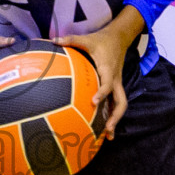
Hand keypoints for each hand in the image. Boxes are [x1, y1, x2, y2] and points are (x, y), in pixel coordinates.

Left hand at [55, 7, 144, 139]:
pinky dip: (112, 115)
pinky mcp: (115, 87)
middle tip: (106, 129)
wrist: (119, 38)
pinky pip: (116, 103)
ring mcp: (117, 84)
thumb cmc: (101, 40)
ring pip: (120, 105)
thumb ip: (70, 40)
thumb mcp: (86, 39)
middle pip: (121, 101)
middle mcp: (115, 80)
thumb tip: (53, 40)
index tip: (93, 102)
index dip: (102, 93)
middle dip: (115, 116)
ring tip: (108, 136)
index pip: (108, 84)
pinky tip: (104, 129)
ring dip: (115, 120)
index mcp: (108, 69)